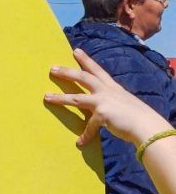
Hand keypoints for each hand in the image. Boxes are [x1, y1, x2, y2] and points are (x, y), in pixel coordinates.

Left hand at [45, 48, 171, 146]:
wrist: (147, 125)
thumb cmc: (139, 117)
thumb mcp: (125, 104)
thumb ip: (114, 104)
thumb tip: (106, 111)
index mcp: (113, 88)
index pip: (97, 70)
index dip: (86, 60)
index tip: (76, 51)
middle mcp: (107, 91)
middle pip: (83, 77)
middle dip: (67, 72)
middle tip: (52, 68)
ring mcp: (103, 101)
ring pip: (76, 98)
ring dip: (60, 98)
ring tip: (46, 97)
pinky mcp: (102, 114)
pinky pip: (89, 127)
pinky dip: (86, 136)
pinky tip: (80, 142)